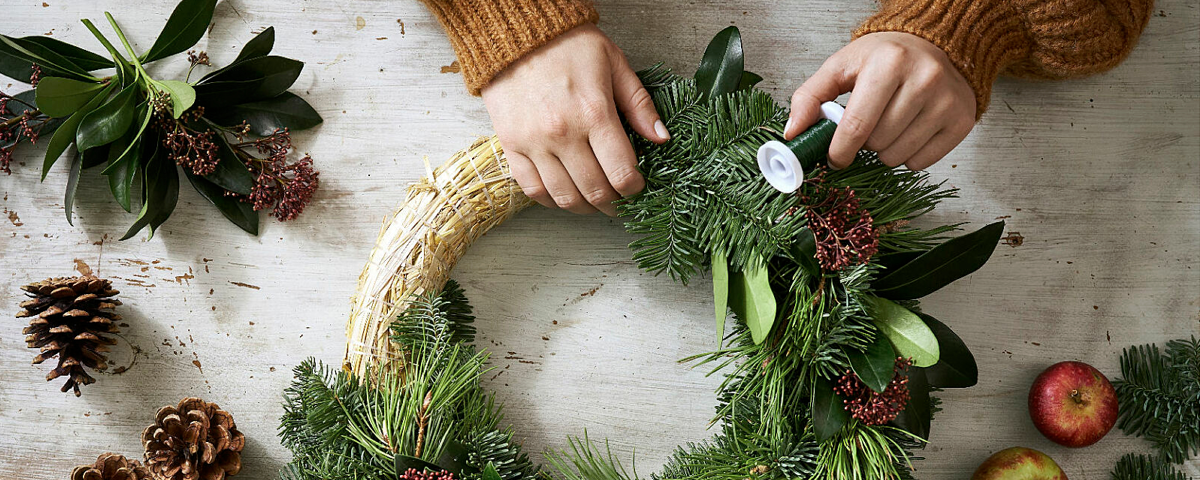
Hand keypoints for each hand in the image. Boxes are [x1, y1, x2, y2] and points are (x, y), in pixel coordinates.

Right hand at [482, 24, 668, 215]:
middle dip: (613, 203)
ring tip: (595, 202)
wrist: (514, 34)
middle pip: (595, 191)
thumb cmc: (567, 46)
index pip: (621, 172)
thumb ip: (639, 104)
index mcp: (594, 113)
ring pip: (564, 197)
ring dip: (585, 208)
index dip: (634, 188)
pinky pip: (532, 189)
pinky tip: (565, 196)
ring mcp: (534, 143)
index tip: (636, 187)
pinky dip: (552, 201)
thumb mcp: (614, 64)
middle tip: (619, 201)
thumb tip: (662, 138)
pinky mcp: (511, 146)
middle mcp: (563, 133)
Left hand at [784, 32, 975, 169]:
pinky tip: (908, 132)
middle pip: (877, 143)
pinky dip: (907, 156)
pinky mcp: (961, 120)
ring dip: (883, 151)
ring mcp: (946, 101)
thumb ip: (810, 97)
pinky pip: (921, 163)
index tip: (833, 157)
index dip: (839, 150)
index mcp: (889, 62)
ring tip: (887, 126)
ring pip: (897, 157)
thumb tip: (792, 132)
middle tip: (867, 125)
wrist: (935, 46)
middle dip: (863, 143)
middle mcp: (924, 79)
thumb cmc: (885, 57)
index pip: (857, 125)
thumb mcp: (842, 67)